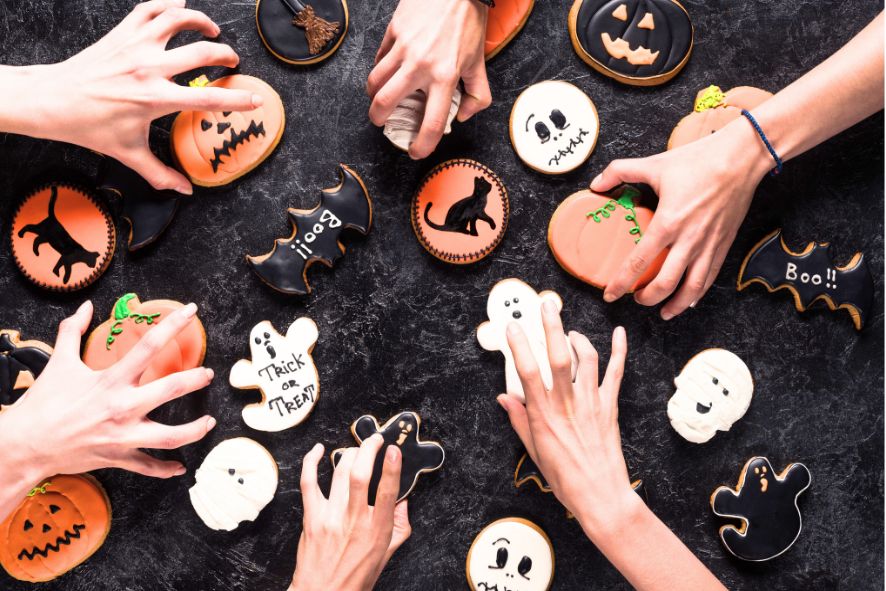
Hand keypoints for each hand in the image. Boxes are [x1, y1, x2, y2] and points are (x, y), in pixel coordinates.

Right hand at [0, 300, 215, 484]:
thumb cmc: (42, 403)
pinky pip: (148, 466)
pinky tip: (180, 468)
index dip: (173, 325)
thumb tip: (84, 307)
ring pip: (170, 436)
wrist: (24, 444)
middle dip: (195, 380)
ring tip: (209, 422)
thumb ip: (72, 331)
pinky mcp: (118, 457)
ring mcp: (123, 435)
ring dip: (194, 430)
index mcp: (111, 380)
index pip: (149, 345)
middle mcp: (123, 407)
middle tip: (208, 375)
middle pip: (171, 389)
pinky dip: (165, 469)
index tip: (191, 312)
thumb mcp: (59, 362)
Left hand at [13, 0, 260, 193]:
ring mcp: (135, 46)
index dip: (238, 100)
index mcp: (155, 98)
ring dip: (201, 21)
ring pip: (178, 19)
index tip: (255, 99)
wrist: (53, 100)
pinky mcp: (121, 34)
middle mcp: (149, 67)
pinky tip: (179, 5)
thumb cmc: (89, 126)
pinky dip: (168, 3)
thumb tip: (184, 190)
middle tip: (232, 60)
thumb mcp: (129, 153)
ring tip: (211, 30)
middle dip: (225, 54)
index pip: (208, 99)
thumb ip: (160, 173)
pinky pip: (150, 9)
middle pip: (202, 51)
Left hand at [290, 438, 410, 590]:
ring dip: (350, 454)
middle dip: (369, 449)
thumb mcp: (386, 554)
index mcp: (376, 530)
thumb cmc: (355, 577)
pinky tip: (319, 450)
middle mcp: (354, 520)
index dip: (391, 467)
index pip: (387, 491)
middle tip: (376, 440)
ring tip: (358, 448)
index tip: (394, 449)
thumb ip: (400, 526)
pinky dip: (312, 462)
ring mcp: (330, 517)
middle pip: (360, 475)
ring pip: (339, 474)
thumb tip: (403, 502)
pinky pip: (308, 482)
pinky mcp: (312, 517)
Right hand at [367, 0, 490, 158]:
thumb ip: (477, 94)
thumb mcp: (480, 62)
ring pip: (374, 81)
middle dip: (378, 118)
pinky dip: (379, 69)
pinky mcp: (394, 32)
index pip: (431, 122)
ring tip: (378, 98)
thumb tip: (462, 116)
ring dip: (373, 95)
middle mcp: (421, 65)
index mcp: (445, 77)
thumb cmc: (468, 23)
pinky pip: (379, 58)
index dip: (422, 144)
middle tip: (381, 121)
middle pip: (385, 102)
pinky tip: (386, 71)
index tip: (416, 150)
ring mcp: (404, 48)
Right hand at [497, 300, 640, 535]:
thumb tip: (505, 398)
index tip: (512, 327)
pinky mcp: (610, 406)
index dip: (518, 345)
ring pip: (586, 359)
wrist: (601, 495)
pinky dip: (619, 351)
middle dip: (551, 326)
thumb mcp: (534, 451)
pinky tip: (619, 334)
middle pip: (558, 356)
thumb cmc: (566, 478)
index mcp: (544, 415)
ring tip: (568, 331)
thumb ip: (519, 420)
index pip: (527, 371)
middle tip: (546, 305)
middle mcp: (567, 404)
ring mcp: (592, 403)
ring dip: (577, 338)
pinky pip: (616, 373)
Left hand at [590, 120, 772, 318]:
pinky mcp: (724, 244)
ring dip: (674, 304)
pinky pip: (710, 277)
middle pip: (664, 284)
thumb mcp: (654, 164)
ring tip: (662, 311)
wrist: (742, 157)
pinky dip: (698, 294)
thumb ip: (620, 171)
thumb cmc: (699, 160)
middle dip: (646, 298)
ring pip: (691, 288)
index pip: (638, 262)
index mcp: (667, 222)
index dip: (620, 283)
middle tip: (635, 299)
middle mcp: (688, 240)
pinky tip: (689, 301)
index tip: (610, 295)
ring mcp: (709, 245)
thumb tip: (596, 184)